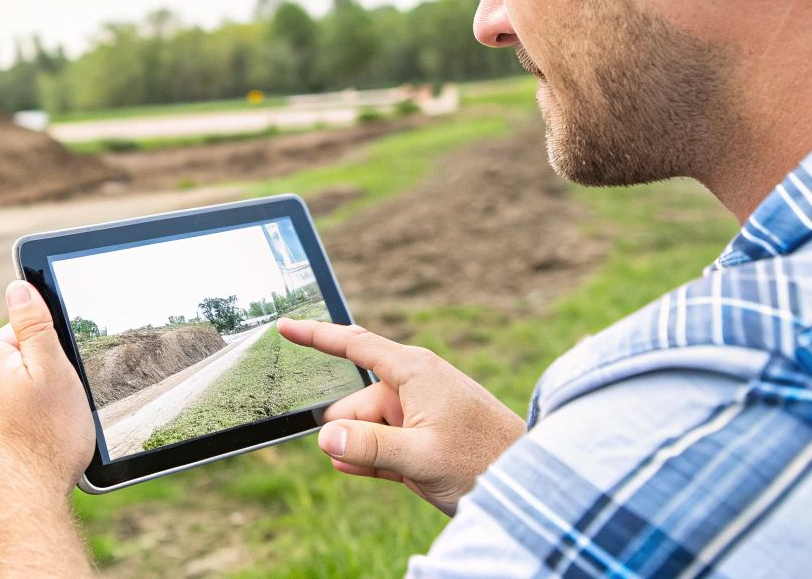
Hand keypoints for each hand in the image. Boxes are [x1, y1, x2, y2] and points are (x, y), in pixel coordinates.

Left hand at [0, 280, 95, 496]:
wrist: (22, 503)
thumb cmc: (44, 436)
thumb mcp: (52, 368)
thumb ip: (34, 324)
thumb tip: (18, 285)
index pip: (29, 330)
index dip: (55, 351)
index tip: (66, 375)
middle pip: (26, 362)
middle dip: (49, 379)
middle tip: (62, 406)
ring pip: (23, 393)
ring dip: (42, 406)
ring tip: (53, 432)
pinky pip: (16, 419)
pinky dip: (33, 428)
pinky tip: (42, 447)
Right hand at [277, 318, 524, 514]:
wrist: (527, 485)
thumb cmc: (483, 461)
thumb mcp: (421, 457)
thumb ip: (370, 446)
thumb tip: (325, 436)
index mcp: (414, 372)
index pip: (354, 345)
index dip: (316, 336)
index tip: (284, 326)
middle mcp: (413, 386)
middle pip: (354, 403)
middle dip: (349, 430)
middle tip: (373, 456)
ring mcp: (416, 414)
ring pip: (365, 429)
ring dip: (363, 450)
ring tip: (397, 470)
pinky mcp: (420, 439)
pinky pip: (379, 445)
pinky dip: (369, 458)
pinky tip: (364, 470)